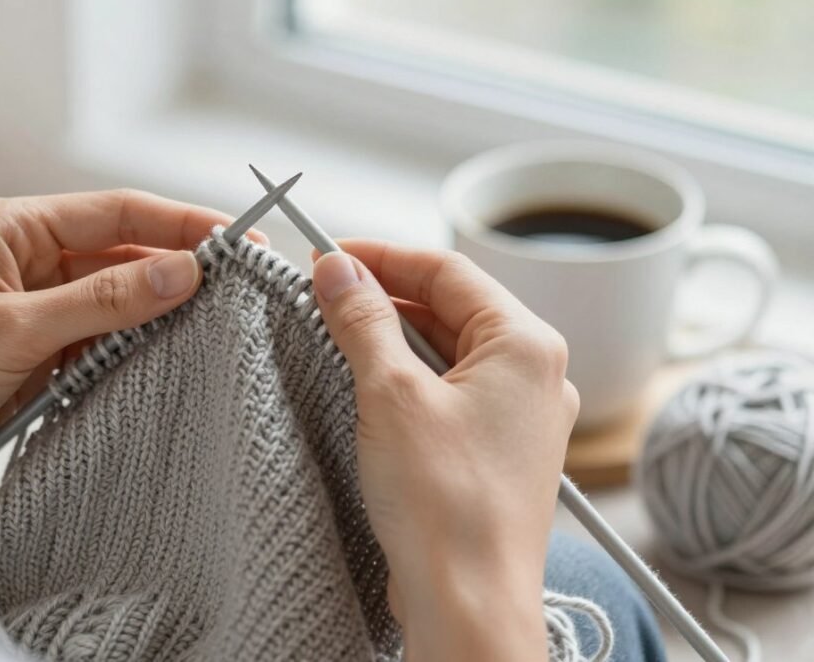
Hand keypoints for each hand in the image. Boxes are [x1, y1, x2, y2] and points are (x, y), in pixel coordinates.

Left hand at [0, 190, 261, 569]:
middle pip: (121, 253)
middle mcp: (25, 262)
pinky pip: (102, 344)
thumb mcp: (14, 329)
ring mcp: (33, 312)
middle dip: (178, 267)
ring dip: (161, 312)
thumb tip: (187, 271)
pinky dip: (136, 349)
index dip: (180, 224)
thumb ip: (104, 301)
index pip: (114, 212)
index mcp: (10, 228)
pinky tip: (173, 356)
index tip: (238, 241)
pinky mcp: (36, 359)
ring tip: (221, 323)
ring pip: (116, 302)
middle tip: (245, 286)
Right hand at [311, 243, 577, 660]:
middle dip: (385, 297)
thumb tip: (339, 270)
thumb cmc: (447, 506)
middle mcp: (536, 376)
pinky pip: (452, 394)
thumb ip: (364, 321)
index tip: (329, 257)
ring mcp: (521, 417)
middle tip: (323, 295)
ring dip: (393, 340)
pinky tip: (367, 390)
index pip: (447, 271)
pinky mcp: (498, 453)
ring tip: (335, 337)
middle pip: (452, 308)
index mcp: (526, 345)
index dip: (382, 257)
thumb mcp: (390, 394)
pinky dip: (409, 381)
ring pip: (449, 352)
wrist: (471, 603)